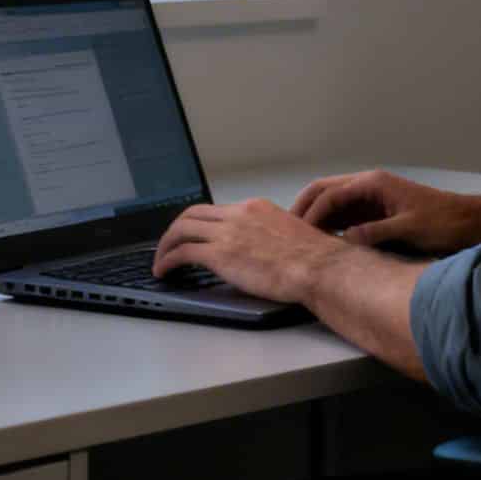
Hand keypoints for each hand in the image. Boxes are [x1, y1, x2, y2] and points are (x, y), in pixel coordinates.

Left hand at [151, 198, 347, 303]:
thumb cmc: (315, 259)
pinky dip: (168, 260)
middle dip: (175, 230)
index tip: (191, 235)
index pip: (216, 210)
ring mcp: (228, 233)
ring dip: (166, 245)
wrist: (320, 268)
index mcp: (254, 208)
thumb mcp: (290, 235)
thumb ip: (270, 236)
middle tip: (168, 245)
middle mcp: (238, 215)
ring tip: (160, 261)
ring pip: (181, 229)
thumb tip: (263, 249)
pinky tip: (165, 271)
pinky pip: (183, 252)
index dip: (198, 223)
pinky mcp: (220, 254)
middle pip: (192, 214)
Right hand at [290, 170, 480, 256]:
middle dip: (305, 208)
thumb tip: (345, 240)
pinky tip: (322, 241)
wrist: (468, 222)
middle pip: (325, 191)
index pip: (331, 195)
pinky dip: (330, 224)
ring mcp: (372, 198)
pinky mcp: (376, 211)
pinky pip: (345, 214)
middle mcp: (368, 186)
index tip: (297, 233)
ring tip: (299, 238)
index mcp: (373, 183)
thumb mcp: (410, 229)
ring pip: (333, 202)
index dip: (312, 213)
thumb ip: (376, 232)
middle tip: (287, 230)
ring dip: (315, 217)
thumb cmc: (443, 222)